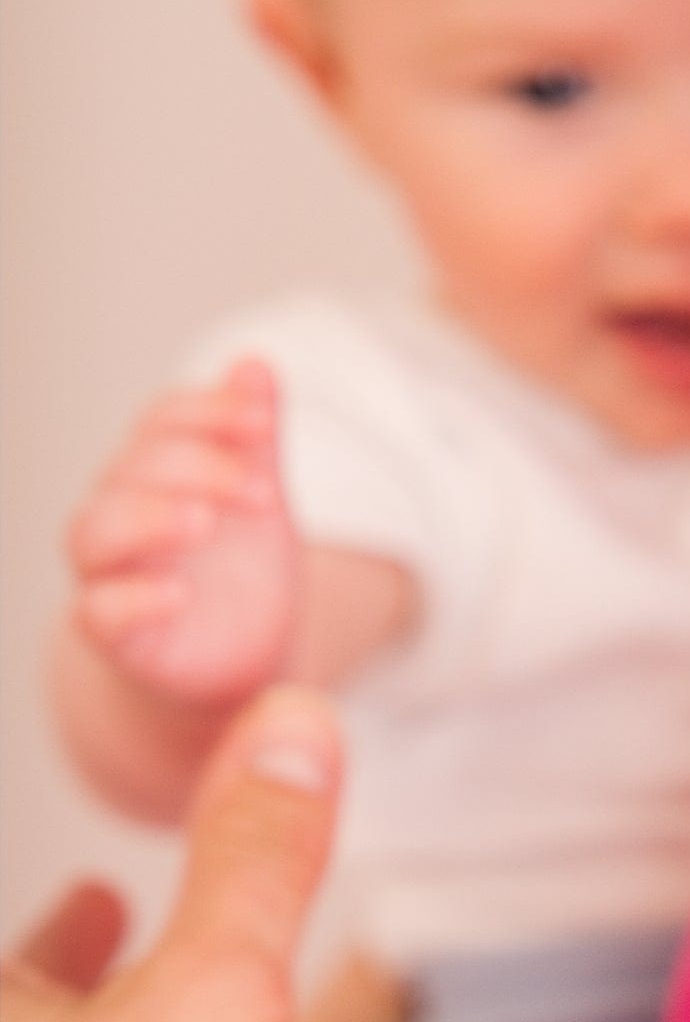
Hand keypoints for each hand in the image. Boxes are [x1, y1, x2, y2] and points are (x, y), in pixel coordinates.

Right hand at [67, 359, 298, 705]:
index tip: (262, 422)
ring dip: (149, 520)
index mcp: (155, 472)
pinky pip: (97, 613)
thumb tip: (256, 362)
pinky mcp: (116, 635)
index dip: (206, 412)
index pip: (161, 422)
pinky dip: (131, 601)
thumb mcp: (259, 498)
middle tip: (261, 492)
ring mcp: (111, 574)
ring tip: (204, 523)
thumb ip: (256, 439)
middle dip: (197, 468)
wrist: (233, 659)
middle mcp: (121, 515)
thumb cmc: (236, 568)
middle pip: (133, 471)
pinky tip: (178, 596)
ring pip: (95, 532)